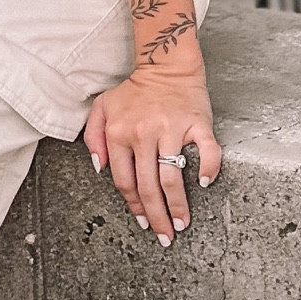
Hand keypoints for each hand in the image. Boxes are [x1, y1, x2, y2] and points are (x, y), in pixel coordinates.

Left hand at [83, 64, 220, 237]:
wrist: (166, 64)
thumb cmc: (135, 90)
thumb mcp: (102, 108)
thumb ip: (93, 137)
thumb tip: (100, 168)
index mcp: (119, 133)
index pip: (125, 180)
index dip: (134, 206)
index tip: (143, 221)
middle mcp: (143, 133)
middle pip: (147, 186)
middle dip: (156, 216)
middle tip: (165, 235)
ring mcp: (170, 128)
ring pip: (171, 175)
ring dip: (177, 204)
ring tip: (182, 222)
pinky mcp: (196, 122)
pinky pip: (205, 150)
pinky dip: (207, 168)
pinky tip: (204, 183)